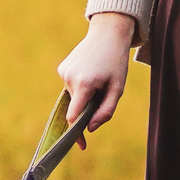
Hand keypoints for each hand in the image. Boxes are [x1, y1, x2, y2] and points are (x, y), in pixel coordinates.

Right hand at [57, 12, 136, 144]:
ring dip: (84, 96)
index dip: (77, 132)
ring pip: (73, 97)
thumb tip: (91, 129)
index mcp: (85, 84)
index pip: (74, 116)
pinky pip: (70, 86)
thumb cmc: (116, 62)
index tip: (81, 145)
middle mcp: (70, 78)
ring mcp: (63, 72)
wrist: (108, 33)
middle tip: (103, 94)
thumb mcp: (118, 88)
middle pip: (76, 107)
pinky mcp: (62, 68)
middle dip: (87, 109)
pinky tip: (91, 73)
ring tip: (99, 79)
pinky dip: (80, 86)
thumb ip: (106, 111)